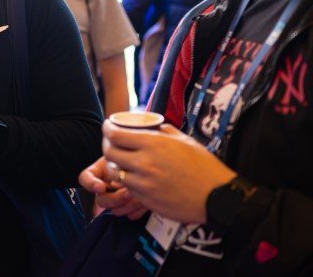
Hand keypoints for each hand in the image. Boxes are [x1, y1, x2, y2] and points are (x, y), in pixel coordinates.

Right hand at [78, 156, 147, 219]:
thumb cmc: (135, 154)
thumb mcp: (125, 153)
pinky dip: (139, 210)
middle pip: (101, 201)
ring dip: (129, 205)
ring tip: (140, 195)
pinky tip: (145, 201)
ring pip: (116, 211)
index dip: (90, 185)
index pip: (85, 178)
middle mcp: (105, 188)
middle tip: (129, 192)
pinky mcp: (130, 208)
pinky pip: (131, 215)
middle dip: (115, 198)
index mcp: (99, 172)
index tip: (101, 187)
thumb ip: (119, 163)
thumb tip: (117, 177)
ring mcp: (117, 200)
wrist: (148, 163)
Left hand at [102, 121, 235, 223]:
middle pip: (109, 152)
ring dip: (116, 166)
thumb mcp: (185, 140)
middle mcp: (144, 162)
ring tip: (123, 162)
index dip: (107, 129)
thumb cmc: (204, 167)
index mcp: (153, 143)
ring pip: (115, 172)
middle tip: (112, 144)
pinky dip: (128, 182)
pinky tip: (136, 178)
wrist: (217, 197)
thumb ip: (164, 131)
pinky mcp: (145, 199)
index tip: (108, 127)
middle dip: (107, 146)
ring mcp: (143, 183)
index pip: (115, 134)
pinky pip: (127, 188)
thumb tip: (153, 126)